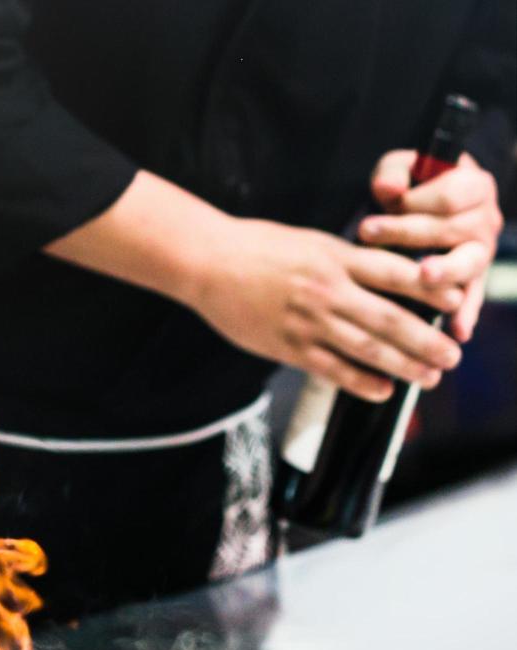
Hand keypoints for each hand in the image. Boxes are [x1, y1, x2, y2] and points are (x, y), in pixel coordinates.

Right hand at [189, 218, 463, 401]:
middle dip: (427, 341)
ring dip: (403, 366)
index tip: (459, 301)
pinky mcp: (287, 346)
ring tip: (428, 377)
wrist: (208, 264)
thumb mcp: (312, 242)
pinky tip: (382, 390)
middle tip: (452, 356)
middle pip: (390, 319)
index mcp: (336, 258)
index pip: (397, 274)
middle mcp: (327, 291)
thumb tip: (388, 277)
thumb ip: (348, 260)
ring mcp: (307, 322)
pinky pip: (331, 369)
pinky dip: (360, 382)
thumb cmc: (258, 248)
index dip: (432, 289)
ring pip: (366, 349)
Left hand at [360, 151, 502, 341]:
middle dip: (410, 232)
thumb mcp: (400, 170)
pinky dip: (466, 315)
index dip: (416, 200)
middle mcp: (485, 220)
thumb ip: (394, 172)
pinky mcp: (472, 281)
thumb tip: (387, 188)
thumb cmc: (409, 187)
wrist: (418, 211)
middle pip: (454, 229)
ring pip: (468, 264)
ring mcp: (481, 253)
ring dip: (445, 271)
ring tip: (424, 276)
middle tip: (368, 233)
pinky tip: (457, 332)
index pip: (450, 195)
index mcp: (474, 186)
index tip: (384, 202)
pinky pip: (473, 299)